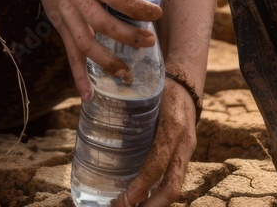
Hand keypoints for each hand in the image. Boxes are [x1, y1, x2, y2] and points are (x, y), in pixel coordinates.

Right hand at [12, 0, 161, 101]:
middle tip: (148, 42)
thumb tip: (143, 5)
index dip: (138, 8)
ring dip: (107, 62)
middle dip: (127, 36)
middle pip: (103, 23)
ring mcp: (67, 15)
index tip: (157, 14)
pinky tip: (88, 96)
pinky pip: (70, 55)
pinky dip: (78, 76)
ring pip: (86, 43)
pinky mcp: (60, 27)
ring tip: (127, 74)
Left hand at [111, 77, 197, 206]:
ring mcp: (187, 151)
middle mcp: (184, 143)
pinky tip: (141, 197)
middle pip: (172, 186)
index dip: (142, 185)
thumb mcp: (146, 89)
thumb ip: (125, 99)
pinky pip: (174, 179)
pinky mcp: (185, 155)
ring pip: (175, 187)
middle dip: (151, 206)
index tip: (124, 199)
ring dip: (154, 203)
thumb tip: (89, 102)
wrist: (187, 83)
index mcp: (172, 125)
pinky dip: (158, 193)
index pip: (158, 163)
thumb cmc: (159, 85)